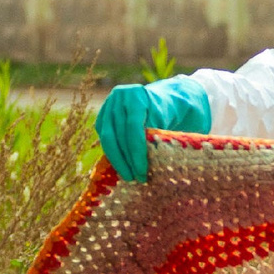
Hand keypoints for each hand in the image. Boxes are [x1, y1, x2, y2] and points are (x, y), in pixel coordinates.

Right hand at [96, 75, 211, 182]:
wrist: (162, 99)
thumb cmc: (171, 113)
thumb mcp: (171, 121)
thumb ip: (160, 136)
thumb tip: (154, 166)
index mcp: (136, 94)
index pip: (133, 127)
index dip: (136, 152)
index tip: (142, 172)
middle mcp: (119, 96)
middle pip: (117, 134)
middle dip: (126, 160)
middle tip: (135, 179)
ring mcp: (107, 105)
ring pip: (107, 138)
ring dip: (117, 160)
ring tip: (128, 177)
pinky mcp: (103, 116)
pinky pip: (104, 139)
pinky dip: (113, 154)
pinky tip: (122, 167)